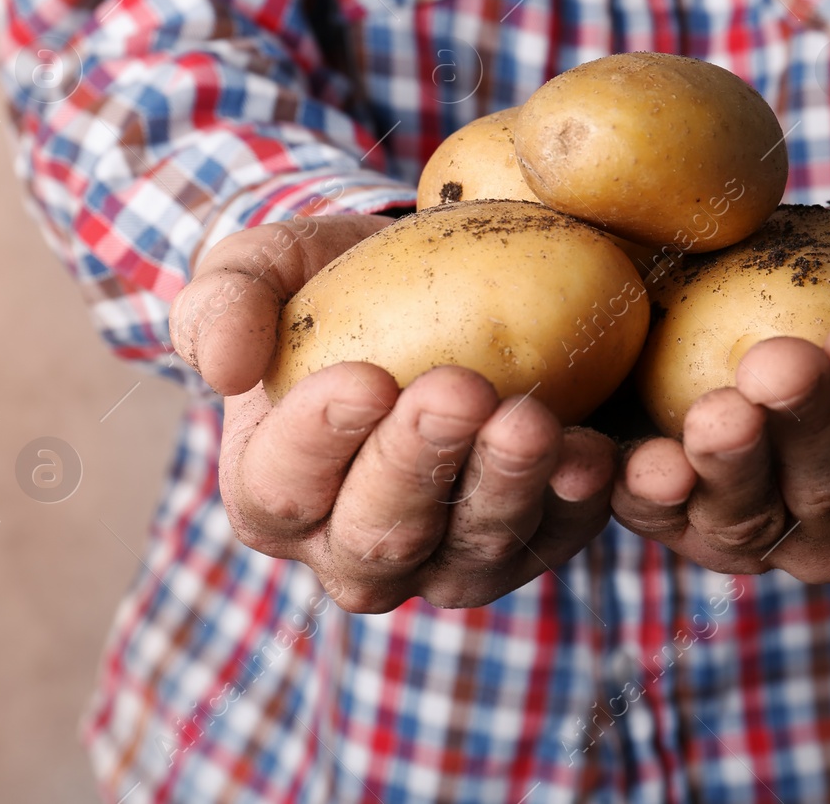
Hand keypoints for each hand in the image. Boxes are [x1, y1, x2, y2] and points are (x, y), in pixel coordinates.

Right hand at [169, 215, 617, 610]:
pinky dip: (590, 501)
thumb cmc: (330, 287)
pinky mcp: (535, 542)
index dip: (320, 439)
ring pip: (475, 548)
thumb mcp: (260, 270)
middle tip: (459, 391)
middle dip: (421, 463)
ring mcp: (449, 558)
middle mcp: (355, 549)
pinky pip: (563, 536)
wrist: (434, 290)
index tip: (366, 378)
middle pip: (382, 534)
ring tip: (533, 423)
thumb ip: (221, 303)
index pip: (282, 486)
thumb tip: (223, 365)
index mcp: (272, 494)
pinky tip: (608, 456)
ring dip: (509, 487)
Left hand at [611, 203, 829, 582]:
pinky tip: (636, 460)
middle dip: (808, 435)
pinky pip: (659, 516)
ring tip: (713, 415)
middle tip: (782, 365)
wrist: (795, 269)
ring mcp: (753, 525)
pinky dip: (646, 494)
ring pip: (746, 524)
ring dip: (726, 472)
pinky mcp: (674, 507)